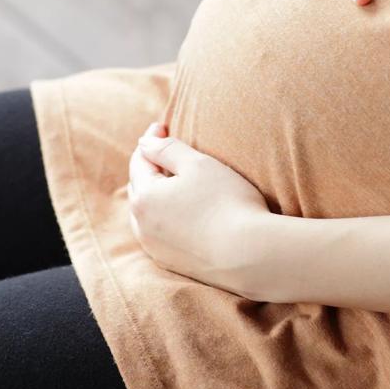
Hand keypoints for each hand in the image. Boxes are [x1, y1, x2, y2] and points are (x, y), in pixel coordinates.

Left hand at [127, 122, 271, 299]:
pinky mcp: (171, 263)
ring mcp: (155, 248)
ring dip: (157, 194)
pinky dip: (166, 218)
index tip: (163, 126)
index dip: (151, 140)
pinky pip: (161, 233)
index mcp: (144, 197)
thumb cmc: (226, 203)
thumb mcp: (198, 164)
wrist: (250, 255)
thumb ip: (166, 149)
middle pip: (140, 186)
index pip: (140, 159)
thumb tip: (144, 142)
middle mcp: (141, 225)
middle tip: (167, 150)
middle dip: (150, 166)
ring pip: (148, 213)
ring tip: (174, 181)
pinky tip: (185, 213)